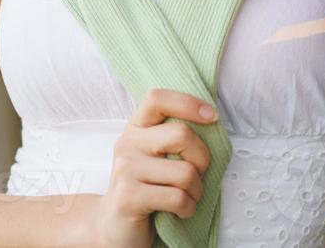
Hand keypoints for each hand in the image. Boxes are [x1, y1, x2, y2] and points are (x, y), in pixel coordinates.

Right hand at [84, 88, 215, 247]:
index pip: (157, 99)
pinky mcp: (129, 197)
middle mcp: (127, 143)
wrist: (113, 225)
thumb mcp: (153, 156)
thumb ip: (171, 136)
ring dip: (197, 190)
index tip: (211, 116)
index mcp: (135, 128)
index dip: (188, 103)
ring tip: (187, 196)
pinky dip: (188, 208)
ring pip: (185, 172)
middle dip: (202, 158)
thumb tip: (210, 120)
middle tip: (198, 174)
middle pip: (181, 134)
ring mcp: (126, 170)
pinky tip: (180, 211)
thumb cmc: (145, 188)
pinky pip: (178, 198)